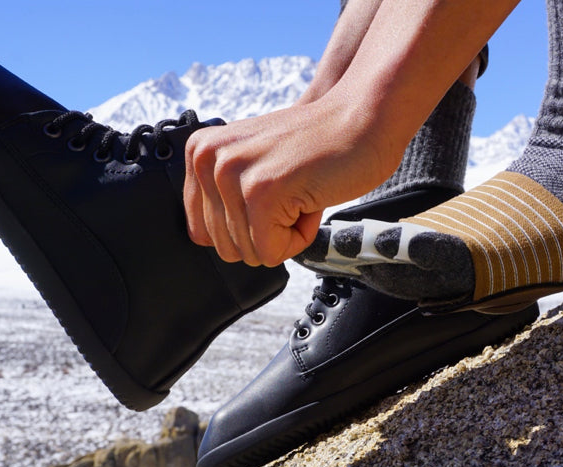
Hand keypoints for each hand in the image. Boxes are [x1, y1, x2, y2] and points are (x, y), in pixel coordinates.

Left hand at [183, 98, 399, 266]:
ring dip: (287, 232)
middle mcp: (206, 159)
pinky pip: (271, 251)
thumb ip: (223, 196)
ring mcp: (232, 174)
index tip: (273, 192)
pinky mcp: (261, 191)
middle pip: (226, 247)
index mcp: (198, 153)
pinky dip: (301, 237)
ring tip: (302, 191)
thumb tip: (207, 241)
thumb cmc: (317, 148)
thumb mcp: (252, 165)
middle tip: (292, 191)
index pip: (202, 233)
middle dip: (268, 232)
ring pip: (250, 252)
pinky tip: (311, 199)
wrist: (364, 118)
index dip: (247, 228)